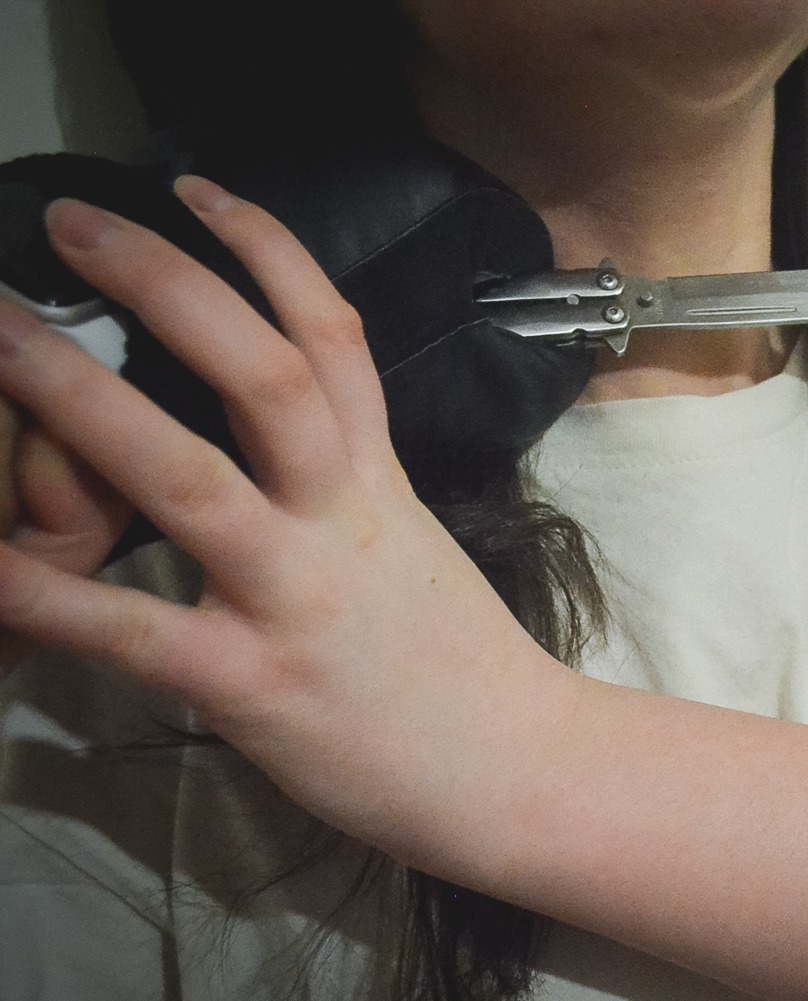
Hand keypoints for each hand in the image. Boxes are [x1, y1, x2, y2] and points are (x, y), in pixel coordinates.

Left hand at [0, 180, 582, 861]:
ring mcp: (298, 598)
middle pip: (267, 375)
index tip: (195, 189)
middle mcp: (339, 519)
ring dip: (85, 402)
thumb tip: (268, 447)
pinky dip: (48, 596)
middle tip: (72, 225)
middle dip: (171, 287)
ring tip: (2, 337)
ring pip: (192, 479)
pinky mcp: (257, 686)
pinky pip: (139, 633)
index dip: (266, 251)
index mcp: (377, 483)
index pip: (334, 338)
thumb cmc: (460, 667)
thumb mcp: (410, 549)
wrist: (521, 770)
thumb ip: (342, 491)